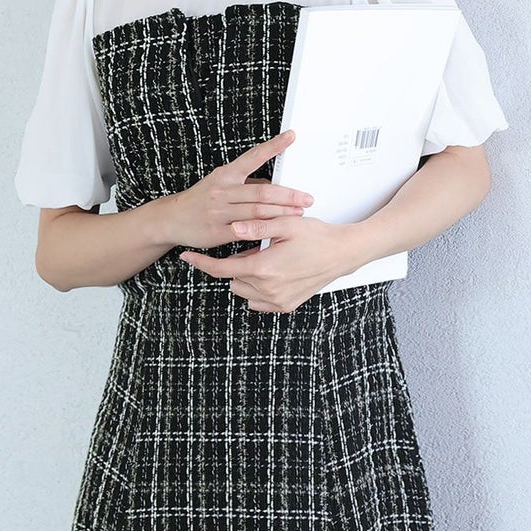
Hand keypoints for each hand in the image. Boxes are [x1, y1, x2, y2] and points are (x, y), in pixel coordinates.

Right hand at [161, 129, 314, 250]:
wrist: (171, 218)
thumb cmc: (200, 200)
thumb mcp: (220, 184)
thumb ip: (246, 185)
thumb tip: (272, 186)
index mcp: (225, 175)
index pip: (253, 156)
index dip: (273, 146)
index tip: (291, 136)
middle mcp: (222, 190)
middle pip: (262, 191)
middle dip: (288, 195)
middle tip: (307, 198)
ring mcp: (220, 211)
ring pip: (257, 211)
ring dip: (281, 213)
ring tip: (299, 213)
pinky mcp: (217, 231)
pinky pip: (245, 232)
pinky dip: (262, 232)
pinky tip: (277, 231)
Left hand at [180, 214, 358, 312]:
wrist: (342, 254)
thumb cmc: (316, 236)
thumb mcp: (286, 224)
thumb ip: (257, 226)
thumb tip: (233, 227)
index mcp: (264, 268)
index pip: (222, 268)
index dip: (201, 262)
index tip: (188, 256)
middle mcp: (268, 289)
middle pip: (232, 279)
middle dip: (236, 264)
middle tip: (256, 249)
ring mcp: (277, 300)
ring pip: (244, 291)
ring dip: (247, 277)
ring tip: (268, 259)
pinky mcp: (286, 306)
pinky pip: (258, 301)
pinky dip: (258, 289)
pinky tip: (273, 274)